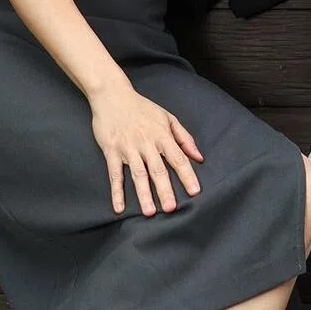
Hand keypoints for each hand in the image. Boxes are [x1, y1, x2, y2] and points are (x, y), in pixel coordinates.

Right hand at [89, 84, 202, 215]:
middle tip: (172, 208)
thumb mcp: (167, 117)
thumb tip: (198, 157)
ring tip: (150, 212)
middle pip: (158, 169)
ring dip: (144, 194)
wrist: (113, 96)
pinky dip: (116, 191)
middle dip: (165, 189)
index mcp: (162, 135)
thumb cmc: (142, 108)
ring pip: (137, 174)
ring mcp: (128, 148)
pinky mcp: (112, 151)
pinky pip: (115, 174)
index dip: (187, 175)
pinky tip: (119, 207)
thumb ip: (184, 138)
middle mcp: (146, 143)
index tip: (195, 191)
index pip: (178, 158)